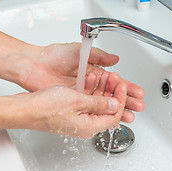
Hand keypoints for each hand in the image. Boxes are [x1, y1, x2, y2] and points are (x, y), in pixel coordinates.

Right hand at [12, 76, 127, 138]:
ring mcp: (77, 119)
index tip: (122, 85)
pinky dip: (90, 90)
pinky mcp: (70, 112)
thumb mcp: (77, 101)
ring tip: (104, 74)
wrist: (24, 109)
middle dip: (112, 91)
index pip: (115, 115)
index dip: (121, 98)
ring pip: (96, 103)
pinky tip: (90, 78)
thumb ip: (98, 104)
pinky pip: (85, 101)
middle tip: (115, 78)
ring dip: (101, 88)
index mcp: (89, 126)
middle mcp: (85, 125)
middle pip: (107, 109)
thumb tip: (115, 105)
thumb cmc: (44, 108)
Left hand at [18, 43, 144, 115]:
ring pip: (102, 104)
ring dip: (116, 109)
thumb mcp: (79, 51)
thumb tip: (116, 59)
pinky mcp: (73, 101)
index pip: (114, 81)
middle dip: (126, 100)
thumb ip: (98, 56)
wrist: (34, 65)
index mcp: (92, 70)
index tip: (137, 93)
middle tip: (138, 107)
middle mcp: (89, 84)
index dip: (126, 87)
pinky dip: (100, 113)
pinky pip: (90, 109)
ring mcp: (81, 94)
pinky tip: (110, 118)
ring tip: (129, 115)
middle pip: (111, 94)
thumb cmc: (54, 56)